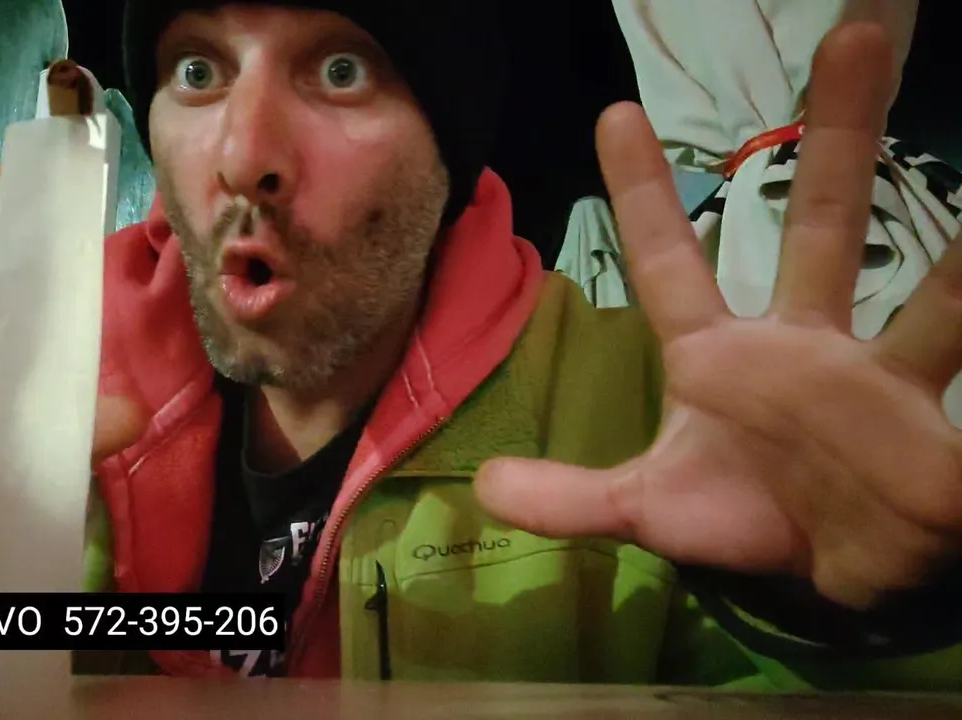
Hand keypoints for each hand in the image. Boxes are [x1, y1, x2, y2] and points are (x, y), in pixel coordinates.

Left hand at [475, 23, 961, 610]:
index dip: (644, 192)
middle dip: (839, 129)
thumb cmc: (741, 520)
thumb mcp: (649, 509)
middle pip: (818, 219)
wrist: (826, 578)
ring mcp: (873, 371)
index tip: (614, 113)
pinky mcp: (929, 415)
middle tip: (855, 30)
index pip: (669, 260)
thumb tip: (483, 485)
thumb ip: (570, 497)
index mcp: (718, 355)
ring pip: (930, 281)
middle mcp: (799, 340)